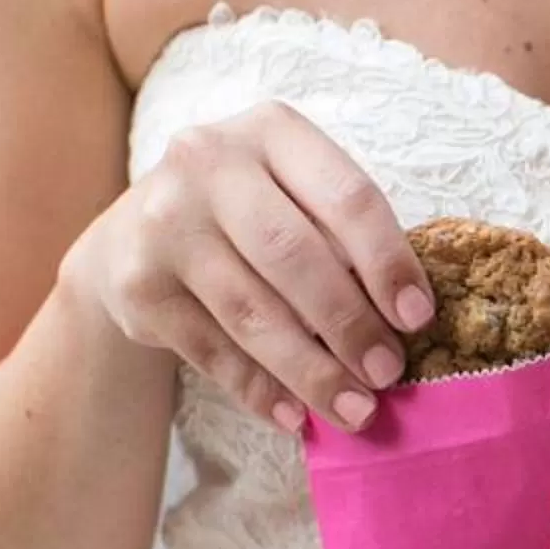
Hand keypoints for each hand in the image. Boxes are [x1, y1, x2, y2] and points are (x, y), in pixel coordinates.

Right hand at [58, 101, 432, 434]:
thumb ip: (342, 239)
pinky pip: (212, 350)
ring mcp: (164, 222)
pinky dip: (260, 390)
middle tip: (387, 373)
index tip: (418, 318)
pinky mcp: (139, 283)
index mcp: (272, 132)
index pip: (347, 197)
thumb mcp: (294, 196)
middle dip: (350, 324)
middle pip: (296, 256)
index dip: (389, 262)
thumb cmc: (248, 218)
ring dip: (311, 371)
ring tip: (355, 409)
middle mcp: (208, 163)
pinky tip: (296, 416)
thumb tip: (402, 327)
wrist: (131, 237)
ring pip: (252, 312)